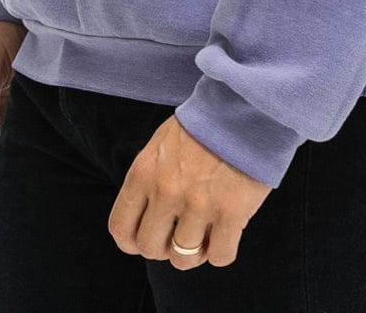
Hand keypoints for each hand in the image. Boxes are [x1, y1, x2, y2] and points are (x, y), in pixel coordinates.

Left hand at [107, 113, 271, 269]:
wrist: (244, 107)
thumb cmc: (203, 126)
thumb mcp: (161, 145)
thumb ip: (149, 181)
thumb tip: (144, 219)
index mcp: (144, 172)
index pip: (121, 228)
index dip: (133, 242)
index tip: (149, 237)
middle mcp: (166, 191)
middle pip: (150, 248)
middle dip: (164, 248)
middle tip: (180, 234)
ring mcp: (198, 204)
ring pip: (183, 259)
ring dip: (194, 251)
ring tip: (205, 233)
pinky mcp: (231, 212)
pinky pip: (219, 257)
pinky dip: (221, 251)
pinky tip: (226, 232)